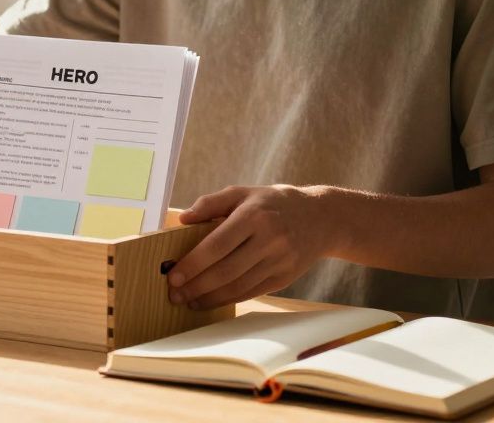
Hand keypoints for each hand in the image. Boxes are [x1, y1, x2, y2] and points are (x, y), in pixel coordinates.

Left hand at [166, 185, 333, 310]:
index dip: (193, 263)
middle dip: (196, 286)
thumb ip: (211, 203)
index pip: (217, 245)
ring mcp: (280, 261)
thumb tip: (182, 219)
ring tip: (189, 301)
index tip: (173, 276)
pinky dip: (228, 300)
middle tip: (174, 294)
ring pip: (238, 287)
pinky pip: (251, 292)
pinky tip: (211, 300)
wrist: (320, 218)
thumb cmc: (272, 203)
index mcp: (254, 215)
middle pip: (226, 270)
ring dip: (210, 298)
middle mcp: (269, 239)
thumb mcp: (243, 193)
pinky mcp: (285, 278)